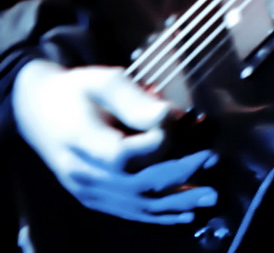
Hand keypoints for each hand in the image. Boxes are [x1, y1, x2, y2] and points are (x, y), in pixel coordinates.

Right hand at [13, 59, 217, 225]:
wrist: (38, 110)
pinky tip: (184, 214)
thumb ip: (135, 100)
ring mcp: (88, 191)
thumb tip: (170, 117)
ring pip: (136, 204)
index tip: (178, 118)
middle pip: (136, 183)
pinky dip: (158, 214)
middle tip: (213, 159)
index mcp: (81, 140)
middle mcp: (84, 173)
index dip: (156, 141)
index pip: (123, 154)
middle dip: (180, 174)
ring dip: (176, 202)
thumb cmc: (76, 89)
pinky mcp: (93, 198)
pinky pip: (129, 211)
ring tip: (208, 196)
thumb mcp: (103, 80)